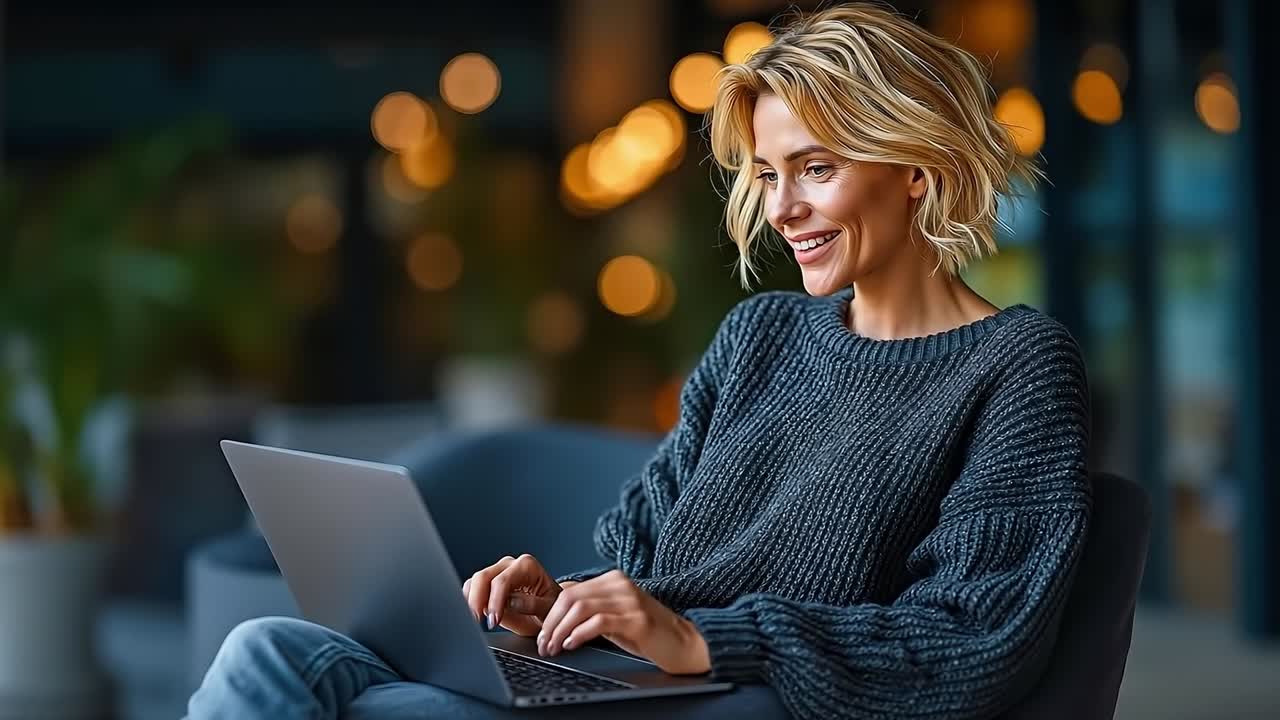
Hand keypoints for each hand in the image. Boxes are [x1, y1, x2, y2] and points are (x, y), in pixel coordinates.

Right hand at [462, 554, 563, 636]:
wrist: (548, 610)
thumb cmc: (551, 607)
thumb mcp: (548, 608)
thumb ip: (531, 604)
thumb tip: (511, 602)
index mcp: (527, 566)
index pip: (503, 581)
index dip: (495, 601)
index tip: (493, 620)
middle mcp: (509, 565)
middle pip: (483, 577)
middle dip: (477, 600)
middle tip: (477, 621)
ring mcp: (497, 573)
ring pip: (474, 581)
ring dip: (471, 601)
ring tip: (475, 620)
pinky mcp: (488, 584)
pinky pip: (471, 588)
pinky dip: (468, 601)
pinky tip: (473, 615)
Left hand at [536, 570, 710, 674]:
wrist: (684, 643)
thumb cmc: (649, 633)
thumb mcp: (615, 616)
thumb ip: (592, 610)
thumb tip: (556, 615)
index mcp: (614, 579)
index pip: (570, 590)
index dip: (549, 612)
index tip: (542, 633)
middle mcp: (620, 584)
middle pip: (570, 597)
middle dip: (551, 623)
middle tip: (544, 644)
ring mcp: (630, 599)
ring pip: (580, 608)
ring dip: (560, 630)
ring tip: (554, 647)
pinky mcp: (637, 618)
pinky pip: (598, 622)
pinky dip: (579, 634)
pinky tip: (572, 644)